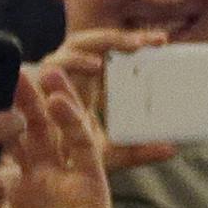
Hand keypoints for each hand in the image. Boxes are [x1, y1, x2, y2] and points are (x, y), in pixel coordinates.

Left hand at [0, 67, 113, 207]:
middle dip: (21, 96)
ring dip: (51, 100)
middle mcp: (39, 174)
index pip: (1, 137)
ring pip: (58, 129)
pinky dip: (74, 124)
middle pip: (30, 126)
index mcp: (11, 182)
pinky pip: (83, 148)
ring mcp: (67, 177)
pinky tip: (61, 104)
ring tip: (40, 72)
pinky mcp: (92, 185)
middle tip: (9, 66)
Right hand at [43, 27, 175, 169]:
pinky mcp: (35, 82)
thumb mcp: (110, 153)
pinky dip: (73, 62)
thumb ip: (137, 150)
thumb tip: (171, 149)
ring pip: (75, 45)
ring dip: (99, 44)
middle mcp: (72, 71)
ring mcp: (53, 73)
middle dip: (121, 37)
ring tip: (130, 48)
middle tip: (148, 42)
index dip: (134, 41)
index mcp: (91, 79)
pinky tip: (94, 67)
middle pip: (97, 42)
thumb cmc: (70, 153)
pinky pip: (53, 64)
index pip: (114, 50)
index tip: (162, 40)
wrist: (36, 170)